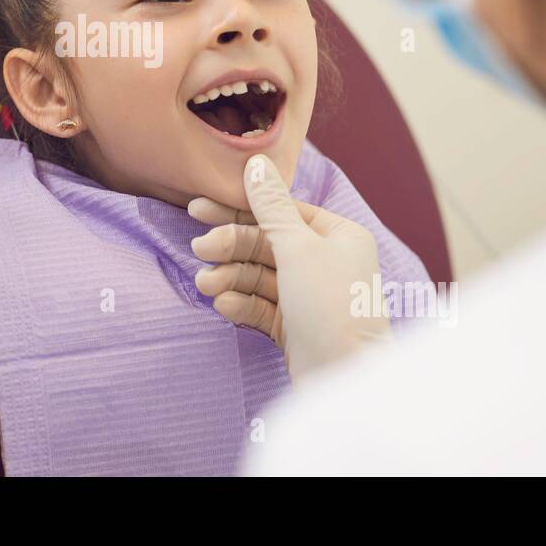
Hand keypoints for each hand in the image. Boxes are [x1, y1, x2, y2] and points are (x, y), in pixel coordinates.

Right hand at [189, 154, 391, 383]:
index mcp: (338, 236)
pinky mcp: (296, 327)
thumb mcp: (298, 247)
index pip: (281, 212)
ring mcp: (310, 296)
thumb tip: (255, 162)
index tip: (199, 208)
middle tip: (199, 249)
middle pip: (266, 244)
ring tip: (206, 286)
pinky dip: (241, 303)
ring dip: (230, 277)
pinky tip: (224, 306)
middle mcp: (326, 262)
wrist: (345, 383)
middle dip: (231, 247)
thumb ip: (271, 206)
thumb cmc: (331, 307)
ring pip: (259, 276)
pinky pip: (261, 306)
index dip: (240, 209)